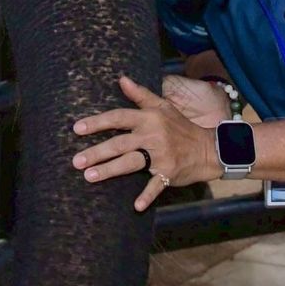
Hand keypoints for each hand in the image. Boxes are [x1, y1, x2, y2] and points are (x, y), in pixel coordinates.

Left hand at [72, 75, 220, 211]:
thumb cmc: (180, 126)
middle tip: (76, 161)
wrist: (207, 148)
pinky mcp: (168, 173)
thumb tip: (121, 79)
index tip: (77, 128)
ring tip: (89, 177)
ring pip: (130, 163)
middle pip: (120, 143)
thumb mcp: (163, 106)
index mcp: (149, 118)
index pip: (119, 117)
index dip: (98, 122)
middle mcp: (152, 135)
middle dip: (97, 152)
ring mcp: (160, 155)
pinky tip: (137, 206)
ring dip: (110, 170)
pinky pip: (155, 185)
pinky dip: (147, 196)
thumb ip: (140, 94)